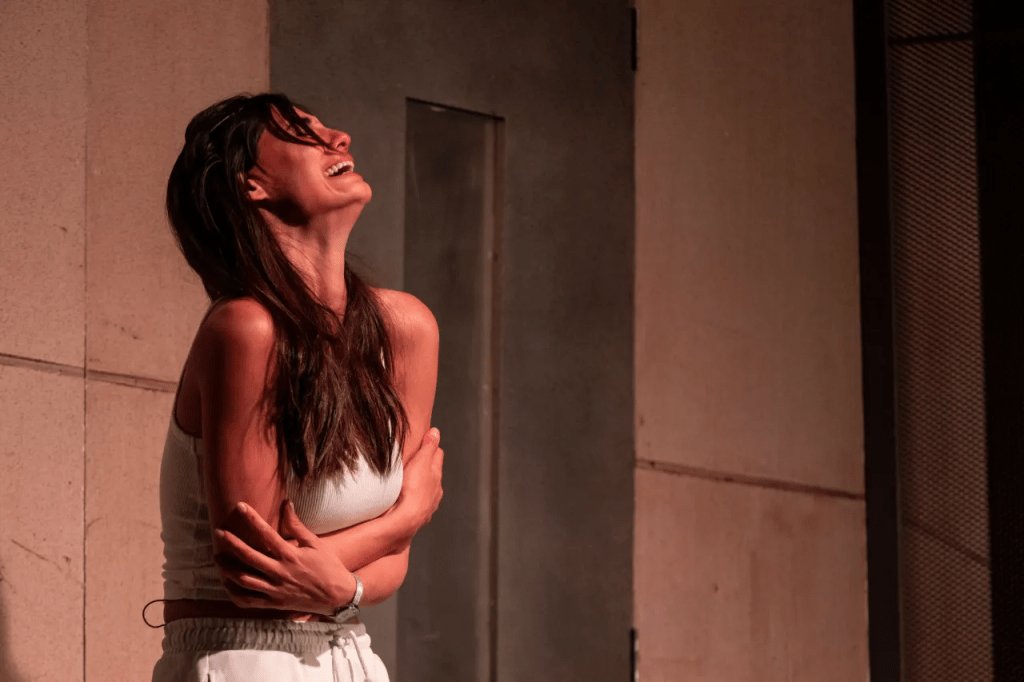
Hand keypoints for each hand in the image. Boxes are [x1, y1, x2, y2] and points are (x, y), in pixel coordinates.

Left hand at [214, 500, 355, 615]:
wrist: (338, 595)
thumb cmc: (328, 566)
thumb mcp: (315, 543)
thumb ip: (296, 525)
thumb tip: (286, 504)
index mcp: (291, 556)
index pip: (266, 534)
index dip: (251, 518)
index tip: (239, 506)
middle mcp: (280, 572)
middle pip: (249, 556)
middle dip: (232, 543)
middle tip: (219, 533)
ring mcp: (275, 590)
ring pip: (244, 580)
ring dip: (228, 569)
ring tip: (218, 558)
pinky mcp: (274, 603)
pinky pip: (249, 600)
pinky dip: (235, 593)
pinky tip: (228, 584)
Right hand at [390, 428, 443, 532]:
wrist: (406, 520)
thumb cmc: (413, 490)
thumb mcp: (421, 462)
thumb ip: (428, 447)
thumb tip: (435, 432)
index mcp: (436, 475)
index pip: (437, 455)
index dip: (431, 446)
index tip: (426, 441)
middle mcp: (435, 490)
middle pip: (433, 473)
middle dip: (427, 466)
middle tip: (418, 459)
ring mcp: (428, 504)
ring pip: (427, 490)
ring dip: (420, 484)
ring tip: (411, 481)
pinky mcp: (418, 516)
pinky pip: (418, 504)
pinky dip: (414, 499)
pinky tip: (407, 500)